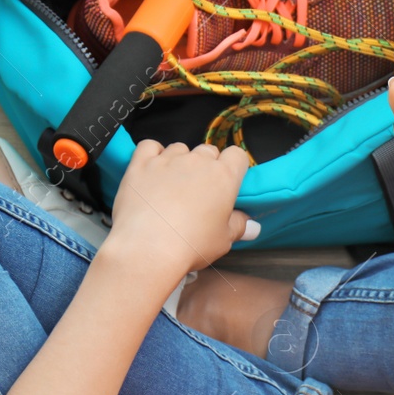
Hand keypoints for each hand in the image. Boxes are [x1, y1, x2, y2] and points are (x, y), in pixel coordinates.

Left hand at [100, 140, 254, 285]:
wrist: (149, 248)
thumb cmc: (191, 245)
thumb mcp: (223, 240)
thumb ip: (238, 226)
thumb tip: (252, 226)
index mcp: (224, 176)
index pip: (237, 155)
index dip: (233, 167)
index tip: (227, 182)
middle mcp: (197, 161)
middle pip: (208, 150)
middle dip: (207, 165)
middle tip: (199, 189)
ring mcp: (167, 160)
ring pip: (179, 148)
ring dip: (180, 160)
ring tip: (173, 183)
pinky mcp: (141, 165)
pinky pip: (149, 146)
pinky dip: (152, 154)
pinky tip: (152, 169)